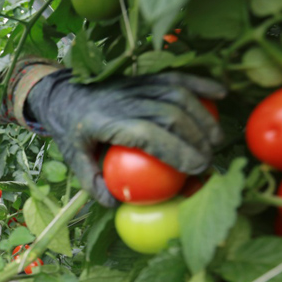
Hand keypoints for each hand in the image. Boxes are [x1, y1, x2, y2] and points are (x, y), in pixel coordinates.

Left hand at [25, 69, 224, 205]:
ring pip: (176, 95)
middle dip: (196, 138)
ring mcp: (134, 85)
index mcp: (104, 122)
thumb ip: (93, 184)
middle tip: (209, 161)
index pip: (147, 135)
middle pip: (169, 115)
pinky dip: (200, 84)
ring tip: (216, 140)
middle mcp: (122, 100)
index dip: (175, 150)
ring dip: (202, 116)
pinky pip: (175, 78)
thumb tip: (118, 204)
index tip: (195, 168)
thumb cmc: (70, 131)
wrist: (60, 95)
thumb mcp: (73, 160)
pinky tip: (221, 94)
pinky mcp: (143, 77)